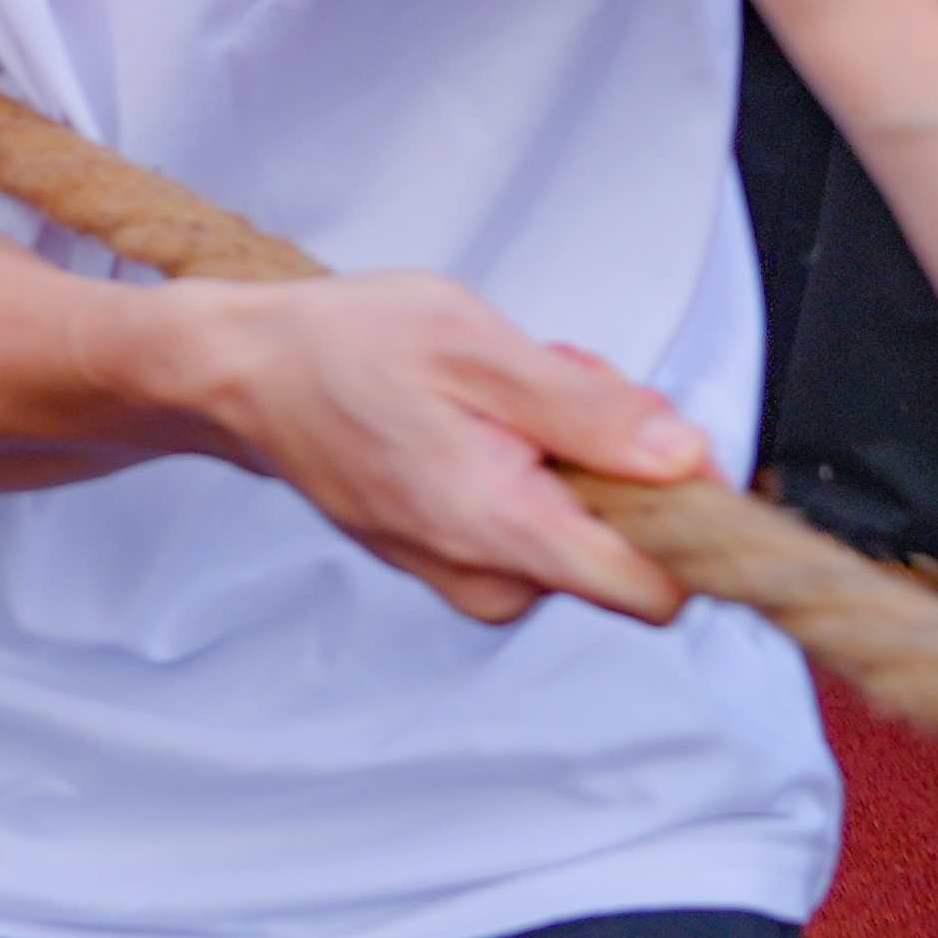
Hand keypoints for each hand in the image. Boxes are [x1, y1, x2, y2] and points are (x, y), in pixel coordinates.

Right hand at [164, 269, 710, 627]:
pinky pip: (540, 528)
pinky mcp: (458, 565)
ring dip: (572, 456)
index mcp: (500, 531)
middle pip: (628, 550)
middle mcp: (488, 580)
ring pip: (585, 532)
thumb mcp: (478, 346)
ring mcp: (468, 580)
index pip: (655, 591)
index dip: (688, 519)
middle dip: (615, 461)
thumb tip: (685, 460)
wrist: (249, 376)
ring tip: (500, 394)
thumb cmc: (350, 349)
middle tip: (549, 383)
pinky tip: (482, 418)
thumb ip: (590, 411)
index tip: (668, 445)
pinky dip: (535, 469)